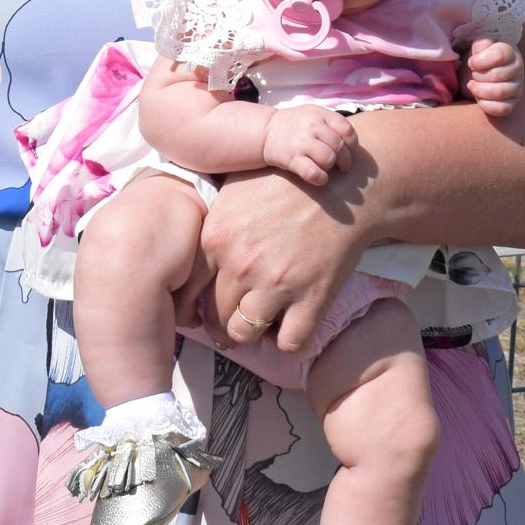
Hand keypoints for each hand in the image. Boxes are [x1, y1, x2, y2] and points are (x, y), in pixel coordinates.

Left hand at [197, 166, 370, 356]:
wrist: (342, 187)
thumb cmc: (285, 182)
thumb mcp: (233, 188)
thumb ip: (208, 219)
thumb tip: (182, 239)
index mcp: (216, 237)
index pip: (185, 289)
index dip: (190, 304)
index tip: (199, 309)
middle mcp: (240, 264)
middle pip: (213, 315)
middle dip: (219, 323)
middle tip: (230, 320)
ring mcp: (276, 284)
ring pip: (243, 333)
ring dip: (250, 332)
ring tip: (258, 322)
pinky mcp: (311, 298)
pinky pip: (290, 342)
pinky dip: (289, 340)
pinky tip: (290, 323)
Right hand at [259, 104, 355, 183]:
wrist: (266, 132)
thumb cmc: (296, 125)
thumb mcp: (313, 114)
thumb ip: (332, 122)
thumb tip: (353, 143)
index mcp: (320, 115)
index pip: (346, 130)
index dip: (352, 144)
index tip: (349, 150)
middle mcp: (312, 127)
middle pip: (339, 147)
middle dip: (345, 160)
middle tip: (343, 166)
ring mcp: (301, 143)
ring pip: (328, 159)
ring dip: (332, 168)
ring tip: (328, 169)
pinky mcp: (292, 159)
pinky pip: (313, 173)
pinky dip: (321, 178)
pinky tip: (321, 178)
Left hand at [464, 39, 524, 116]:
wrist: (483, 73)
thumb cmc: (480, 59)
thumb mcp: (478, 47)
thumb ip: (480, 44)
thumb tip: (480, 49)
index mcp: (510, 52)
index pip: (499, 55)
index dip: (480, 60)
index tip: (471, 62)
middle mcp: (517, 69)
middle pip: (497, 75)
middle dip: (478, 76)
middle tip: (472, 74)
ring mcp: (517, 87)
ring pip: (499, 92)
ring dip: (479, 90)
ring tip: (472, 85)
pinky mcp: (513, 103)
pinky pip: (502, 108)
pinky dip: (486, 105)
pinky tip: (478, 98)